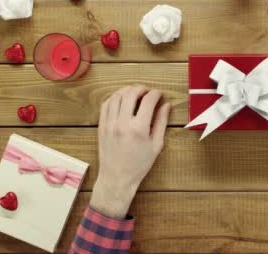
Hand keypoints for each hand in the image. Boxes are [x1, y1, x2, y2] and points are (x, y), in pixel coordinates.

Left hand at [90, 86, 170, 218]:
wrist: (117, 178)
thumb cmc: (139, 164)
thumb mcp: (156, 145)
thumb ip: (161, 122)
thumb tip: (166, 105)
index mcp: (139, 129)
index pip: (148, 101)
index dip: (155, 93)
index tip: (159, 94)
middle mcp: (122, 123)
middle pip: (130, 94)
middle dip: (141, 88)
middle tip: (147, 91)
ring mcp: (109, 124)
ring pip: (116, 96)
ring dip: (127, 90)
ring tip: (134, 93)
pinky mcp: (101, 126)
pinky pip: (105, 105)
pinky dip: (114, 98)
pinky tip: (121, 100)